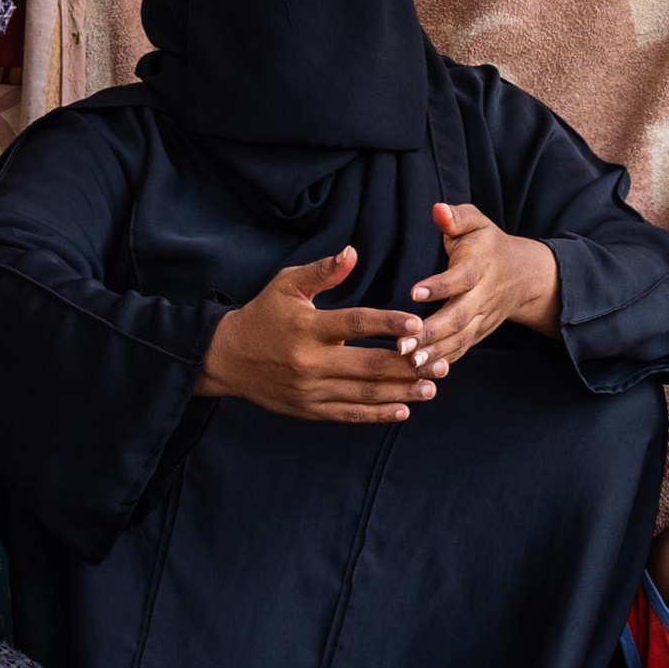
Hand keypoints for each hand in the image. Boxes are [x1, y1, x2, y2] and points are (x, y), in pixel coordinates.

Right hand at [196, 247, 435, 422]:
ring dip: (402, 392)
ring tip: (431, 388)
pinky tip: (404, 410)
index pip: (355, 324)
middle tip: (441, 363)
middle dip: (408, 365)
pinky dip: (378, 415)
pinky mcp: (310, 409)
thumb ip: (322, 272)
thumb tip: (353, 252)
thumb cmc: (263, 315)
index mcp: (307, 327)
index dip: (388, 323)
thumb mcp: (286, 286)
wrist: (227, 359)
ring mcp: (310, 390)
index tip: (418, 323)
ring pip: (364, 394)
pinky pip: (349, 414)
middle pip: (368, 365)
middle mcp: (310, 361)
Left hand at [409, 203, 560, 374]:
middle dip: (432, 332)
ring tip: (408, 360)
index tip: (414, 292)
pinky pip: (461, 350)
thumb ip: (456, 216)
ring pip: (459, 338)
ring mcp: (482, 318)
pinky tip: (420, 371)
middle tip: (403, 343)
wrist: (523, 275)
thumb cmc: (488, 244)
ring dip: (434, 352)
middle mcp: (484, 295)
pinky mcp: (478, 332)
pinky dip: (443, 362)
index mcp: (481, 265)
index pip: (461, 277)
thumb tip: (438, 209)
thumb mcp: (476, 222)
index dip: (440, 285)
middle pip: (459, 316)